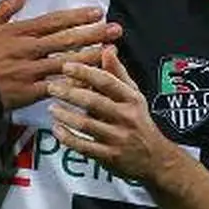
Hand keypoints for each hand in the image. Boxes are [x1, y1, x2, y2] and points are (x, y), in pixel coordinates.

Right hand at [0, 0, 121, 109]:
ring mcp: (32, 71)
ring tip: (111, 52)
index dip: (77, 16)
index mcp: (20, 32)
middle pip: (67, 40)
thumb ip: (7, 6)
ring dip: (91, 57)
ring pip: (67, 62)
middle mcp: (30, 50)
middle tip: (115, 29)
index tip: (97, 12)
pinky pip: (57, 87)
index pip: (54, 21)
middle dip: (93, 34)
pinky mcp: (31, 92)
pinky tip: (92, 82)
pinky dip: (74, 84)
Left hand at [46, 46, 182, 182]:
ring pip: (87, 124)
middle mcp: (126, 117)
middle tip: (52, 86)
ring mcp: (118, 138)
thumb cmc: (139, 122)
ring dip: (66, 115)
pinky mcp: (109, 156)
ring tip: (52, 107)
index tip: (66, 66)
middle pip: (94, 101)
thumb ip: (118, 72)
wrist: (156, 159)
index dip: (84, 72)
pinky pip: (84, 146)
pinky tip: (57, 129)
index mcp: (131, 98)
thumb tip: (107, 49)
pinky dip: (68, 138)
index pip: (107, 81)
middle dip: (69, 93)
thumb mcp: (134, 95)